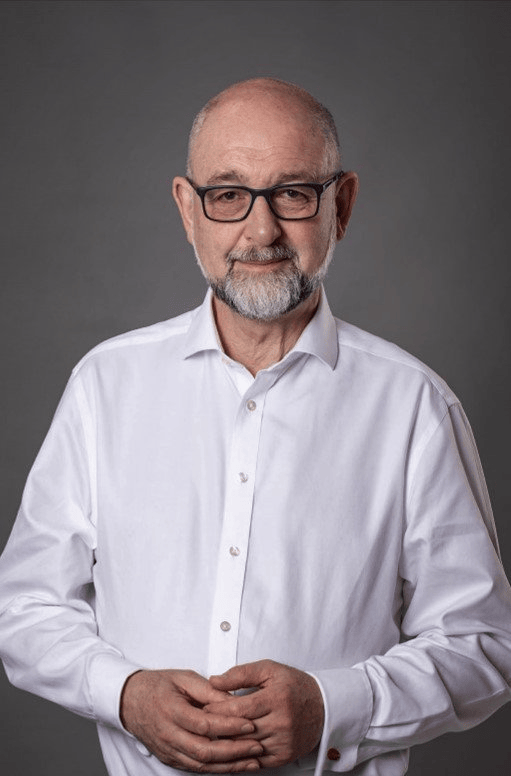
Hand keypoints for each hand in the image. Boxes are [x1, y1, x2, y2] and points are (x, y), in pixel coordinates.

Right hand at [120, 669, 263, 771]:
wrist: (130, 700)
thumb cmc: (157, 685)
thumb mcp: (184, 678)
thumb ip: (209, 689)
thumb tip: (234, 699)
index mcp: (172, 710)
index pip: (205, 724)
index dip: (229, 726)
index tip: (250, 723)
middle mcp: (169, 734)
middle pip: (205, 750)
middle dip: (235, 751)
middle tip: (257, 746)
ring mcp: (169, 750)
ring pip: (202, 765)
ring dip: (229, 765)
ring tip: (252, 761)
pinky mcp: (170, 758)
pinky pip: (196, 768)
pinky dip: (217, 769)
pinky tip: (234, 766)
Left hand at [206, 659, 324, 767]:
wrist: (323, 706)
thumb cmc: (294, 686)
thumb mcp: (269, 670)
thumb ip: (241, 673)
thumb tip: (214, 681)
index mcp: (277, 698)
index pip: (238, 709)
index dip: (217, 708)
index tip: (205, 706)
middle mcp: (282, 722)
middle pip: (240, 730)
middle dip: (218, 726)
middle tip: (204, 721)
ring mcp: (284, 742)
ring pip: (245, 747)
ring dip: (228, 741)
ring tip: (214, 733)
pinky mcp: (284, 756)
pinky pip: (256, 760)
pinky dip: (242, 754)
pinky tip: (232, 746)